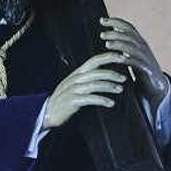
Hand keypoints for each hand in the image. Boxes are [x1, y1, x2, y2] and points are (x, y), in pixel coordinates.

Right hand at [42, 20, 170, 130]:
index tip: (122, 58)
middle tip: (125, 78)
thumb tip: (105, 75)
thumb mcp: (74, 86)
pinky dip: (102, 100)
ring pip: (95, 84)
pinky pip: (90, 99)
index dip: (109, 57)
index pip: (95, 60)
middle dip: (112, 74)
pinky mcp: (72, 102)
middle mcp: (75, 79)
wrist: (46, 114)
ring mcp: (73, 90)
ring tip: (120, 90)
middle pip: (97, 72)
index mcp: (77, 73)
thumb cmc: (64, 101)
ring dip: (109, 86)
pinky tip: (111, 103)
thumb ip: (87, 79)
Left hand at [99, 14, 170, 106]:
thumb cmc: (140, 68)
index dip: (116, 21)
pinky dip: (128, 59)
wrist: (156, 84)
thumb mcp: (132, 54)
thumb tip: (112, 33)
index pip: (127, 27)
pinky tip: (119, 59)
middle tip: (102, 34)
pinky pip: (137, 62)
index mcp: (138, 41)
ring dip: (119, 44)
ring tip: (107, 44)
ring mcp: (145, 57)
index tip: (102, 20)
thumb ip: (124, 43)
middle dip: (115, 33)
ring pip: (132, 47)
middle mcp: (143, 46)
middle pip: (129, 35)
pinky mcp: (147, 69)